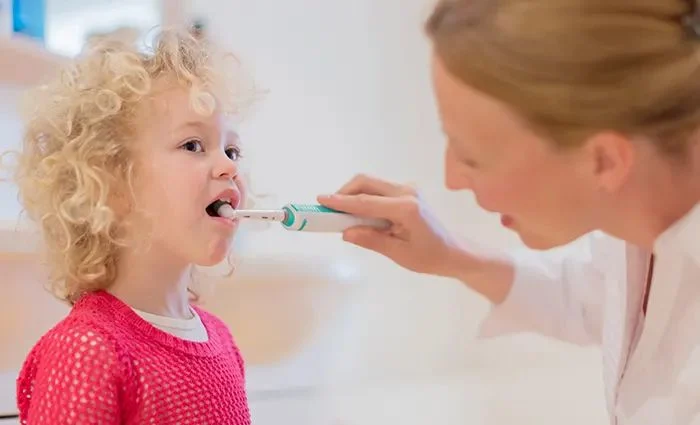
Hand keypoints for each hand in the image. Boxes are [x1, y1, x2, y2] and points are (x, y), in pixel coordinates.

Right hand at [317, 174, 464, 276]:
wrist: (455, 251)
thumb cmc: (431, 257)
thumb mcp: (400, 254)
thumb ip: (372, 241)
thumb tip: (346, 233)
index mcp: (407, 208)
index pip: (367, 202)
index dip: (341, 201)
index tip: (321, 200)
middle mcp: (407, 191)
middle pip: (366, 182)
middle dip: (345, 193)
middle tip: (330, 211)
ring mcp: (408, 188)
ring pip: (371, 184)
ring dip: (354, 196)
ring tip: (345, 218)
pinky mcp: (407, 191)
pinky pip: (379, 190)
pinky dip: (365, 199)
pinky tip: (363, 218)